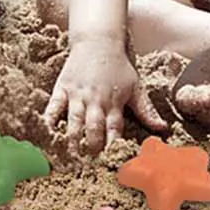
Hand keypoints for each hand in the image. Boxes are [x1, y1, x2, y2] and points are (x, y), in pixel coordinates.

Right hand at [43, 41, 167, 155]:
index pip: (115, 130)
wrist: (98, 41)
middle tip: (89, 168)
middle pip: (93, 129)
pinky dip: (50, 121)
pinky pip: (54, 107)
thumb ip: (146, 111)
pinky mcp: (62, 88)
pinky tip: (46, 136)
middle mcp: (95, 101)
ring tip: (70, 158)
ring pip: (74, 121)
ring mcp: (77, 95)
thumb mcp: (136, 86)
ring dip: (72, 140)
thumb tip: (163, 129)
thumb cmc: (119, 66)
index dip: (114, 147)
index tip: (113, 164)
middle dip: (91, 148)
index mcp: (114, 103)